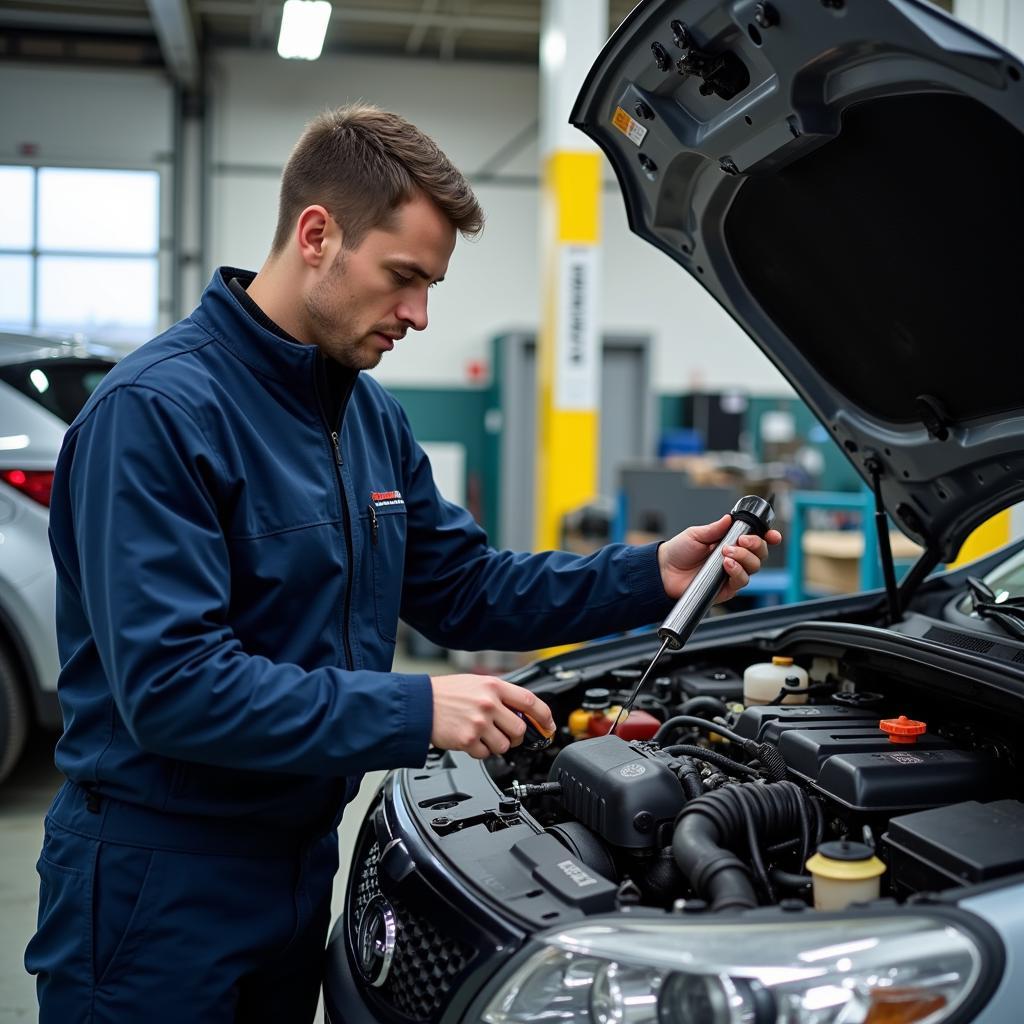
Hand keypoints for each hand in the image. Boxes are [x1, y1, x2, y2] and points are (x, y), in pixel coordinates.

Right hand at [430, 675, 555, 759]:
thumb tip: (520, 711)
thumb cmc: (445, 693)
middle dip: (516, 736)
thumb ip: (498, 694)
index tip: (549, 725)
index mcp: (493, 686)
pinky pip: (485, 754)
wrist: (418, 704)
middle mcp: (488, 703)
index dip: (544, 716)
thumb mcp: (476, 683)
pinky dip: (480, 751)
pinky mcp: (468, 740)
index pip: (529, 701)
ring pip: (504, 745)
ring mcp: (479, 722)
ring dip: (497, 745)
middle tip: (506, 734)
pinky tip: (470, 740)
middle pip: (520, 728)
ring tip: (483, 735)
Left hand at [657, 515, 781, 603]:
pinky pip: (741, 582)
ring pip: (753, 567)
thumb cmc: (678, 552)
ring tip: (727, 552)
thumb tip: (731, 517)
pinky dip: (737, 572)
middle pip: (759, 554)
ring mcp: (731, 574)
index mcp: (730, 542)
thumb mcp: (696, 534)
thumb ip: (715, 528)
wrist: (663, 571)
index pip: (755, 540)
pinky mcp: (726, 589)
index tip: (772, 535)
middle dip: (755, 545)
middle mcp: (734, 558)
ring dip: (744, 557)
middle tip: (741, 540)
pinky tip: (727, 565)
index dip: (767, 537)